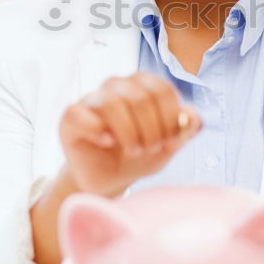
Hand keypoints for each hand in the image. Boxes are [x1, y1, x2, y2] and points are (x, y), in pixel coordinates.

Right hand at [58, 71, 201, 199]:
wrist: (110, 179)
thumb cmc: (139, 155)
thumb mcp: (167, 147)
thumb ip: (184, 131)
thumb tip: (193, 118)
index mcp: (143, 85)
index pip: (162, 90)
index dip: (170, 118)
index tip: (170, 142)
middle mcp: (117, 85)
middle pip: (139, 96)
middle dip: (151, 129)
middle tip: (151, 149)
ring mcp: (92, 99)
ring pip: (111, 102)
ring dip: (128, 132)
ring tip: (134, 150)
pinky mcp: (71, 116)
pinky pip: (79, 112)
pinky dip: (96, 128)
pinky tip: (108, 142)